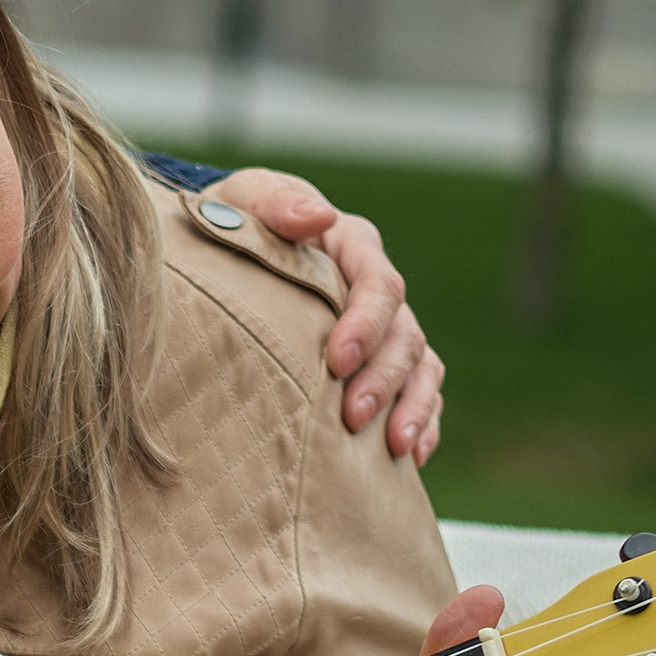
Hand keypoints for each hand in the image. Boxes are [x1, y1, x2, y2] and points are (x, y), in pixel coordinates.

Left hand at [210, 168, 443, 462]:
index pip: (378, 284)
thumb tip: (317, 217)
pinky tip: (410, 456)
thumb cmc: (236, 220)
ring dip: (412, 408)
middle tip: (354, 416)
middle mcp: (377, 288)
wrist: (232, 245)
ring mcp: (386, 327)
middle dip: (383, 378)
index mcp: (351, 245)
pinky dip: (423, 422)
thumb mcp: (245, 199)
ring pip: (420, 367)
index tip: (338, 361)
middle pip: (404, 335)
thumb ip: (275, 203)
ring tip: (394, 446)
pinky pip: (422, 391)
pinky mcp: (383, 361)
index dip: (366, 324)